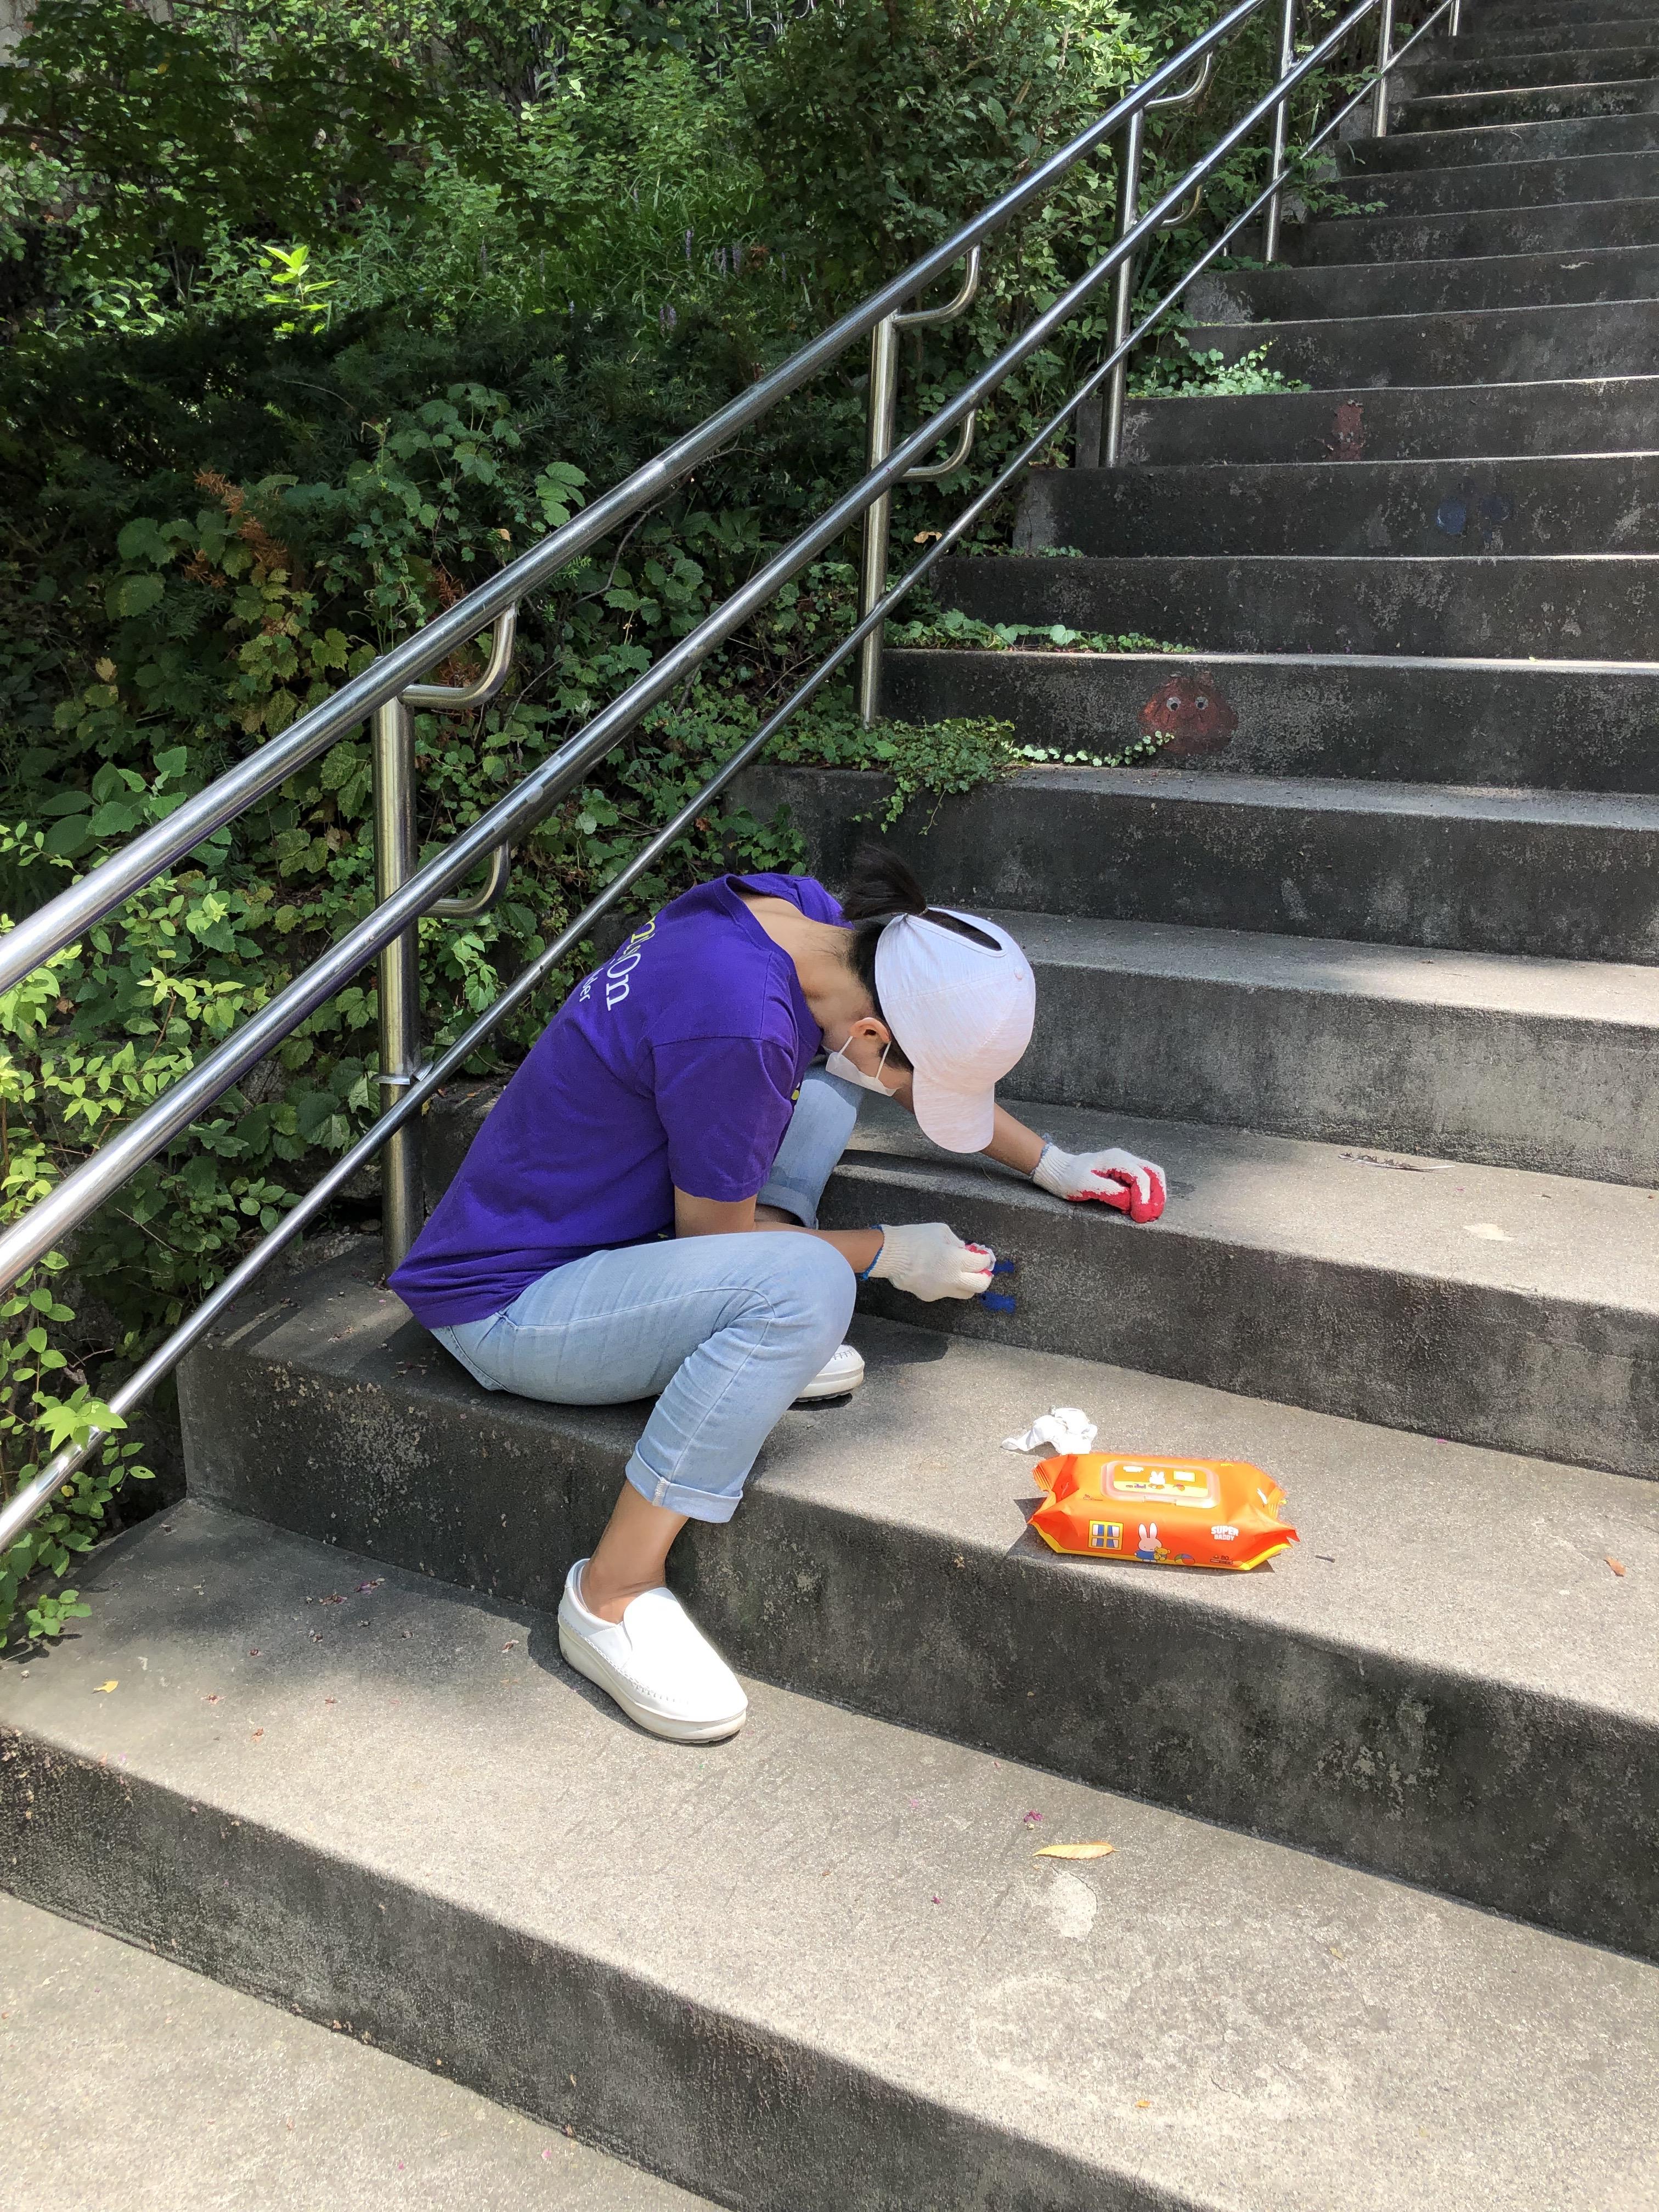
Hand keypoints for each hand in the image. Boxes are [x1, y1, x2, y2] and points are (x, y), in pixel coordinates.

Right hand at [867, 1222, 996, 1301]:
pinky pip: (945, 1292)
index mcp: (956, 1260)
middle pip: (980, 1286)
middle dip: (984, 1277)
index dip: (985, 1259)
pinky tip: (938, 1274)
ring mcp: (941, 1290)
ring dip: (968, 1284)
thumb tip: (965, 1251)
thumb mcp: (940, 1231)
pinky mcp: (930, 1296)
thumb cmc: (914, 1238)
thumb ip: (956, 1242)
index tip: (983, 1256)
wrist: (889, 1255)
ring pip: (965, 1293)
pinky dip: (947, 1284)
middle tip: (980, 1270)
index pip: (981, 1264)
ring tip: (961, 1273)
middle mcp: (952, 1279)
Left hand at [1033, 1142, 1165, 1222]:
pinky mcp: (1125, 1173)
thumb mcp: (1084, 1186)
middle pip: (1154, 1173)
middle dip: (1157, 1196)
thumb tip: (1129, 1202)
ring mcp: (1126, 1165)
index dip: (1144, 1197)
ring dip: (1154, 1196)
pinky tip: (1139, 1209)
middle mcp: (1125, 1159)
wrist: (1059, 1170)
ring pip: (1152, 1177)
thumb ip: (1108, 1192)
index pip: (1140, 1176)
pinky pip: (1143, 1182)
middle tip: (1152, 1216)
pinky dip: (1146, 1196)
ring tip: (1149, 1215)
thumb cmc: (1068, 1178)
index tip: (1140, 1215)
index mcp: (1115, 1159)